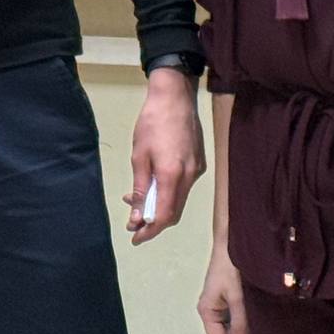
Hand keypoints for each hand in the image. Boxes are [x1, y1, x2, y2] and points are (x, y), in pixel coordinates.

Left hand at [124, 66, 203, 243]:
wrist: (175, 96)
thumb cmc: (152, 123)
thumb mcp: (139, 156)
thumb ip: (141, 188)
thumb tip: (137, 216)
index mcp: (173, 175)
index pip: (165, 215)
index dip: (150, 230)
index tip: (135, 237)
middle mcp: (190, 176)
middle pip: (175, 212)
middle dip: (154, 222)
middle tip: (134, 223)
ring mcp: (197, 170)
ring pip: (179, 199)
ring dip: (160, 206)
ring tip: (136, 201)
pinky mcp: (199, 162)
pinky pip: (183, 186)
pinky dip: (168, 192)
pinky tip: (152, 184)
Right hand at [196, 242, 253, 333]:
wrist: (232, 241)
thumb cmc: (231, 266)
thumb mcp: (237, 296)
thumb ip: (239, 322)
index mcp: (207, 310)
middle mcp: (211, 310)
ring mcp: (220, 305)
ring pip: (230, 329)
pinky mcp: (229, 299)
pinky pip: (235, 319)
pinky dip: (245, 326)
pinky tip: (257, 329)